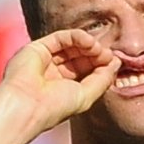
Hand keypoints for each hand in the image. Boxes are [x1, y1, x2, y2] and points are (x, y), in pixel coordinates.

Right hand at [0, 29, 120, 131]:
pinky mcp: (38, 47)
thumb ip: (103, 79)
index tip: (116, 62)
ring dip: (90, 45)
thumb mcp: (86, 96)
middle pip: (82, 56)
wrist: (26, 105)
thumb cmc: (53, 107)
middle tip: (109, 55)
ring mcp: (46, 59)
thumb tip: (116, 62)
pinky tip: (89, 43)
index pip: (87, 69)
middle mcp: (54, 72)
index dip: (102, 64)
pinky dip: (78, 36)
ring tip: (99, 49)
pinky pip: (62, 37)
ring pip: (72, 45)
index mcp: (64, 87)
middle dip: (98, 54)